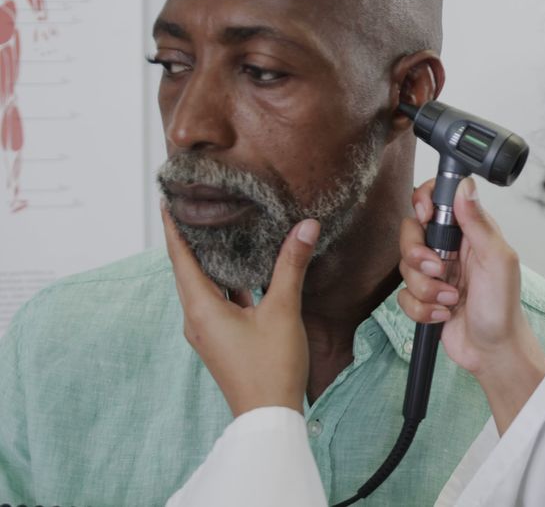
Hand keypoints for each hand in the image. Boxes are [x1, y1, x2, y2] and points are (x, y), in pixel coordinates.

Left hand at [162, 206, 319, 416]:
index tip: (168, 199)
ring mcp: (208, 331)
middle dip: (190, 239)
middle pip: (187, 269)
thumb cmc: (271, 366)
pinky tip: (243, 271)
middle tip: (195, 207)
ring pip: (203, 286)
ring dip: (209, 261)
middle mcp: (197, 318)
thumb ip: (291, 265)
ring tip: (219, 231)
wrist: (269, 415)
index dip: (173, 227)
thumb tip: (304, 226)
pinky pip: (217, 302)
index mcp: (201, 308)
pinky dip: (225, 282)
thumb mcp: (284, 310)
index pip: (179, 257)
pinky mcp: (222, 340)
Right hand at [398, 177, 544, 431]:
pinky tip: (444, 315)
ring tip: (450, 300)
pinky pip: (404, 295)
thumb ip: (479, 223)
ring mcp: (436, 273)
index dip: (423, 202)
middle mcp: (450, 248)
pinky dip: (422, 308)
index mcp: (470, 231)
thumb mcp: (497, 260)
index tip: (425, 217)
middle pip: (411, 232)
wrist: (492, 351)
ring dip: (426, 288)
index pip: (437, 199)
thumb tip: (465, 185)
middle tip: (439, 269)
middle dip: (418, 254)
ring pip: (405, 267)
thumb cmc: (503, 307)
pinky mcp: (424, 297)